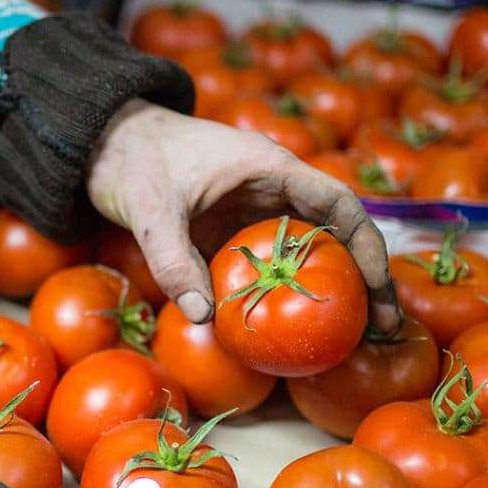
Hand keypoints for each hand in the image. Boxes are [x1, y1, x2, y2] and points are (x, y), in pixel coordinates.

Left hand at [88, 99, 400, 332]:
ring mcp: (254, 215)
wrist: (107, 145)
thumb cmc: (134, 161)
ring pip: (306, 254)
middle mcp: (273, 191)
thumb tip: (203, 317)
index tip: (378, 287)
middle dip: (363, 280)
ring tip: (350, 342)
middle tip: (381, 330)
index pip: (338, 203)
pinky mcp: (232, 235)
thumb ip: (172, 259)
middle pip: (335, 235)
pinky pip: (268, 268)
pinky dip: (284, 296)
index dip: (365, 244)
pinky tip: (289, 334)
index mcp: (270, 169)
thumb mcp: (151, 209)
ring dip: (329, 292)